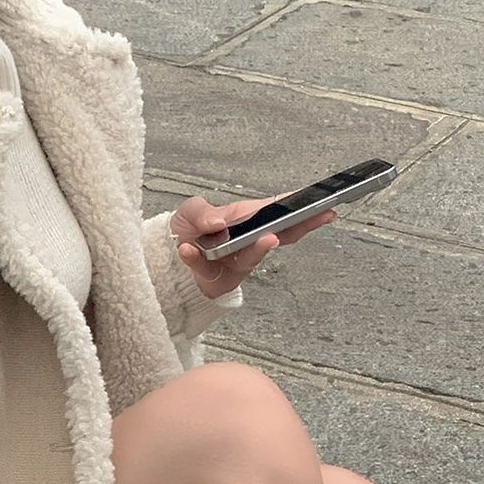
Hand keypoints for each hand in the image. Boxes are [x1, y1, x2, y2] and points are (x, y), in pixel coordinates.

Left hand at [169, 193, 336, 299]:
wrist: (165, 261)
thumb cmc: (185, 231)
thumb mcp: (190, 211)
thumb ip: (203, 213)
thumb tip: (219, 221)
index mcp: (243, 217)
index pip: (274, 209)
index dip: (297, 207)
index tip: (318, 203)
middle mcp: (245, 240)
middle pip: (279, 233)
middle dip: (300, 225)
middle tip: (318, 218)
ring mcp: (235, 262)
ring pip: (252, 255)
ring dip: (260, 247)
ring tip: (268, 238)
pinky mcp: (219, 281)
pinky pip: (208, 270)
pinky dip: (195, 260)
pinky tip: (187, 251)